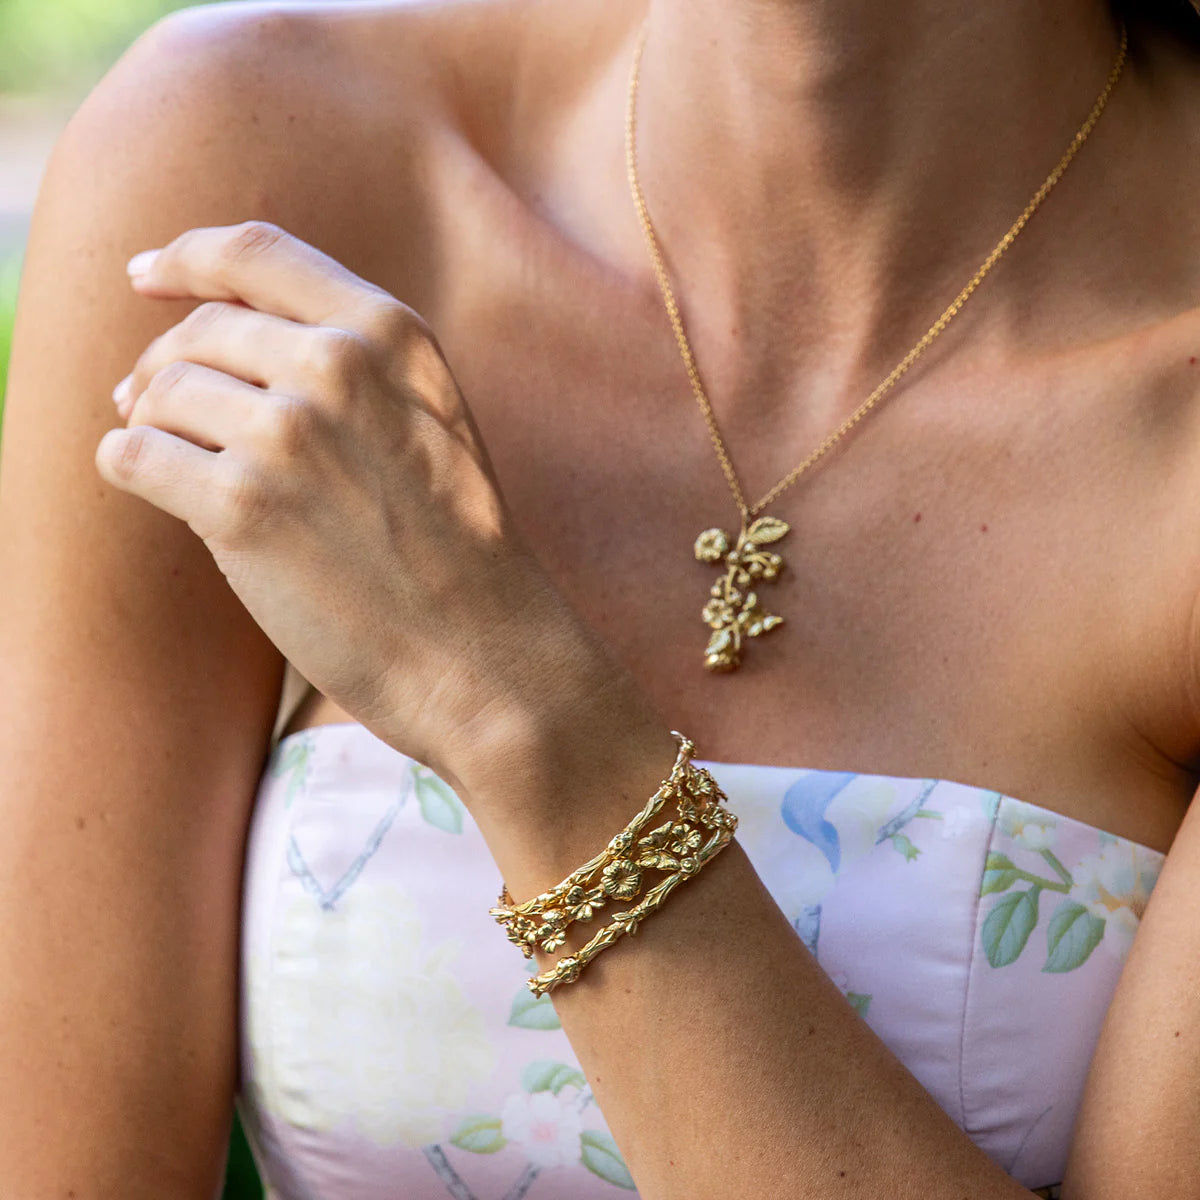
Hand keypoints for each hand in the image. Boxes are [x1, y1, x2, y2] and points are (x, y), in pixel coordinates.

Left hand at [96, 220, 599, 791]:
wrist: (479, 648)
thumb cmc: (456, 545)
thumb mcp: (434, 418)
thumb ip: (356, 363)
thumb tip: (223, 333)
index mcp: (392, 334)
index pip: (256, 253)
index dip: (187, 256)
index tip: (148, 274)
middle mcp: (338, 367)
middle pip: (198, 331)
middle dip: (163, 366)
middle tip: (148, 404)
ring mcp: (289, 434)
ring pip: (158, 393)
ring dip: (150, 425)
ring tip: (175, 463)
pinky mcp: (241, 506)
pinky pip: (133, 455)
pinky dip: (132, 469)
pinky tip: (160, 492)